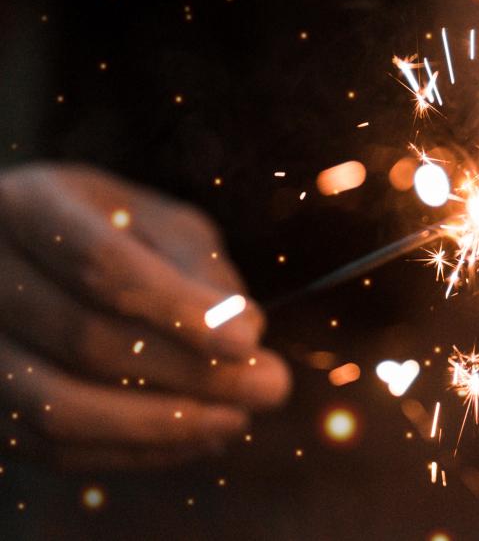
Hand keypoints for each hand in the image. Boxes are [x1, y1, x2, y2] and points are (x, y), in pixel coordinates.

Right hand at [0, 163, 289, 468]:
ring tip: (237, 421)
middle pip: (87, 340)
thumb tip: (246, 333)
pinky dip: (130, 452)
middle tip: (271, 388)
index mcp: (26, 208)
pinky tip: (195, 440)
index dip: (178, 310)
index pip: (102, 266)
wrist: (13, 260)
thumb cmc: (103, 231)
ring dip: (162, 425)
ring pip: (59, 406)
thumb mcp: (153, 221)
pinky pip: (49, 447)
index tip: (247, 344)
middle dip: (192, 373)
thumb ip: (199, 265)